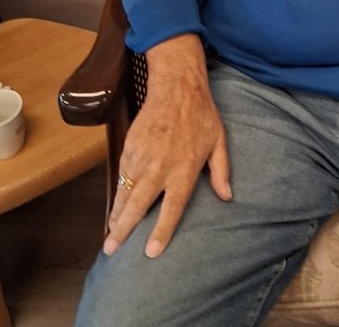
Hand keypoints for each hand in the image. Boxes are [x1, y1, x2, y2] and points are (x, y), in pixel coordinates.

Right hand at [104, 34, 230, 258]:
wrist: (176, 86)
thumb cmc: (201, 114)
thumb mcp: (219, 141)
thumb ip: (221, 171)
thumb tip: (227, 197)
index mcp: (184, 169)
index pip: (172, 208)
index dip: (161, 232)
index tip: (150, 252)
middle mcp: (160, 167)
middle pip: (139, 205)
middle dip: (124, 230)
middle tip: (112, 249)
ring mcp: (142, 156)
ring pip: (125, 192)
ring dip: (117, 214)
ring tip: (111, 233)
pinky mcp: (130, 146)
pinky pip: (121, 175)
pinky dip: (118, 191)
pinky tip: (117, 203)